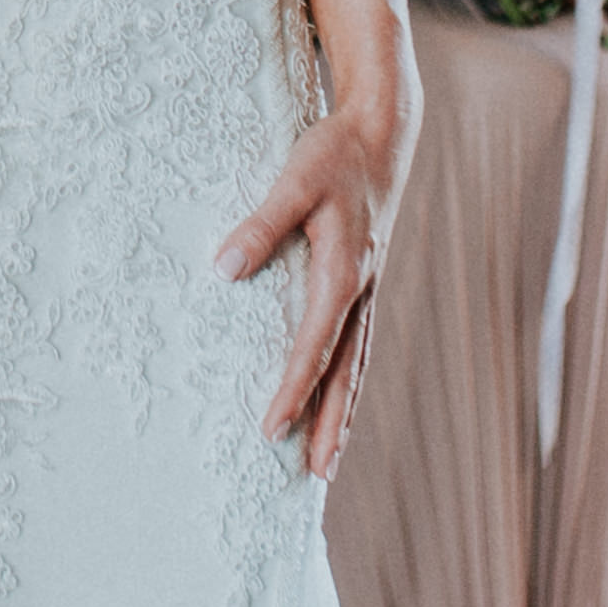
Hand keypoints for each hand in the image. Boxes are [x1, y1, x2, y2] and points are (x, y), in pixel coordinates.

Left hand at [216, 107, 397, 479]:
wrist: (383, 130)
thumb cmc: (334, 151)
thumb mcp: (294, 180)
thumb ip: (261, 224)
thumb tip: (224, 269)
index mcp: (344, 274)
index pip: (314, 348)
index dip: (293, 391)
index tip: (271, 429)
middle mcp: (361, 291)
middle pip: (345, 372)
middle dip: (329, 424)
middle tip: (316, 476)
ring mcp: (368, 289)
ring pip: (356, 364)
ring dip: (343, 412)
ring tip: (330, 460)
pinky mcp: (366, 280)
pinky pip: (358, 343)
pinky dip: (348, 379)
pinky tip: (337, 397)